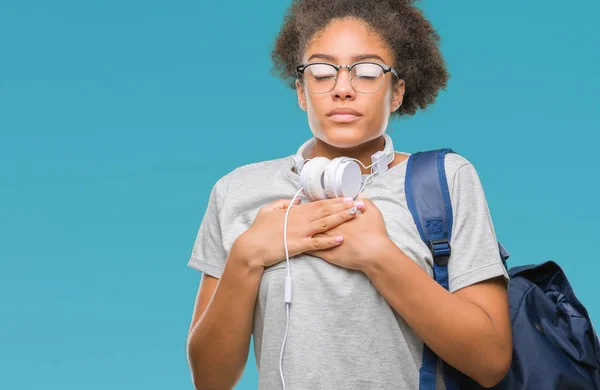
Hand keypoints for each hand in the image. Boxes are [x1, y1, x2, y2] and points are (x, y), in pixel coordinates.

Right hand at [235, 196, 361, 268]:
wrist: (251, 248)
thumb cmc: (258, 230)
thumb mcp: (268, 210)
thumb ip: (283, 203)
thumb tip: (298, 200)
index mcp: (294, 211)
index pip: (319, 203)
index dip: (335, 200)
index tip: (348, 196)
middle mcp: (300, 220)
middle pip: (326, 211)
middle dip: (344, 206)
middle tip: (359, 203)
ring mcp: (300, 233)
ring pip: (325, 224)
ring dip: (341, 218)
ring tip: (355, 214)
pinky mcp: (299, 246)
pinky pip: (317, 244)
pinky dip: (330, 241)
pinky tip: (341, 239)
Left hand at [305, 196, 391, 271]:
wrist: (375, 254)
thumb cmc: (375, 234)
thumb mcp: (373, 214)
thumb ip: (366, 203)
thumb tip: (360, 196)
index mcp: (339, 218)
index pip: (325, 210)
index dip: (318, 207)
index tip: (312, 205)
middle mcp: (331, 228)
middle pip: (315, 221)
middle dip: (305, 217)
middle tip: (298, 214)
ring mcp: (328, 242)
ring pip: (310, 235)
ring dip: (302, 231)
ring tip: (293, 227)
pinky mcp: (327, 255)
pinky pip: (312, 251)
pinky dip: (304, 247)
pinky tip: (297, 245)